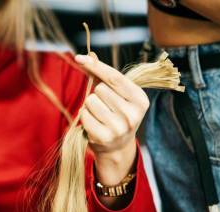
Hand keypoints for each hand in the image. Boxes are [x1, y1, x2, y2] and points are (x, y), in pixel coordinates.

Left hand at [75, 54, 148, 185]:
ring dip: (90, 105)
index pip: (114, 77)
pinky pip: (84, 114)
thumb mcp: (119, 96)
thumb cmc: (117, 115)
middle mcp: (132, 114)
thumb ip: (105, 76)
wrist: (118, 147)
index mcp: (140, 100)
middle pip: (100, 89)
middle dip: (97, 94)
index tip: (79, 58)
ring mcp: (118, 127)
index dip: (95, 66)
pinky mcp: (103, 137)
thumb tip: (89, 56)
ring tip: (100, 115)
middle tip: (105, 106)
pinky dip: (84, 116)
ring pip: (90, 100)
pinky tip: (94, 123)